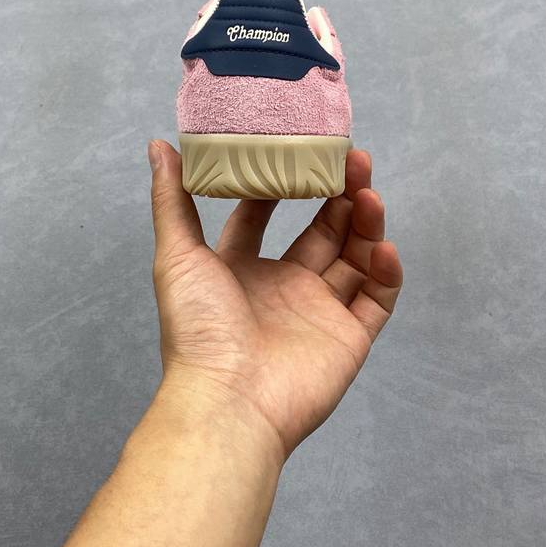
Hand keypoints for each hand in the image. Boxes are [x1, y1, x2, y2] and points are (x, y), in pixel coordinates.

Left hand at [149, 140, 402, 459]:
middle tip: (353, 161)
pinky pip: (377, 299)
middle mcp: (283, 287)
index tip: (295, 152)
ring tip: (369, 193)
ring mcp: (318, 312)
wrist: (229, 400)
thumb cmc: (198, 328)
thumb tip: (159, 146)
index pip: (262, 218)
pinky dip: (386, 272)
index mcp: (242, 269)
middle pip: (322, 231)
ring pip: (354, 257)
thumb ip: (171, 200)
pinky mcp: (349, 338)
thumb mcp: (178, 255)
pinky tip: (382, 247)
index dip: (278, 185)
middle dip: (338, 195)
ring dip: (365, 223)